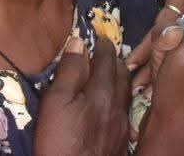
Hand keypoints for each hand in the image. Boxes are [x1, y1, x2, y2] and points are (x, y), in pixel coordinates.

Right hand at [35, 35, 133, 155]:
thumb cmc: (60, 142)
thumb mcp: (56, 103)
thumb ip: (70, 73)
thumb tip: (79, 43)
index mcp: (102, 92)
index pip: (107, 60)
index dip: (103, 47)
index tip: (100, 38)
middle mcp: (118, 107)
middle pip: (123, 75)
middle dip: (116, 61)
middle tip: (108, 55)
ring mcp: (122, 127)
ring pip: (126, 95)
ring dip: (121, 81)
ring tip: (113, 76)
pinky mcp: (121, 144)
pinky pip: (126, 114)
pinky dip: (120, 102)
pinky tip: (113, 109)